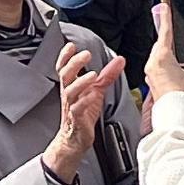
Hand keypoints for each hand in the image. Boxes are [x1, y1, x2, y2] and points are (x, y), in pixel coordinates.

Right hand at [44, 44, 124, 183]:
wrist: (75, 139)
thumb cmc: (83, 113)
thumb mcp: (96, 90)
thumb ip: (107, 75)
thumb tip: (119, 60)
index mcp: (72, 85)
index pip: (64, 67)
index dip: (65, 56)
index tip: (71, 45)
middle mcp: (69, 94)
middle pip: (65, 75)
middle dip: (74, 63)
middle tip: (85, 54)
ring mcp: (71, 106)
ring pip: (70, 91)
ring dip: (81, 82)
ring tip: (93, 75)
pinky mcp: (77, 119)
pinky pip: (77, 109)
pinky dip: (84, 101)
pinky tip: (92, 96)